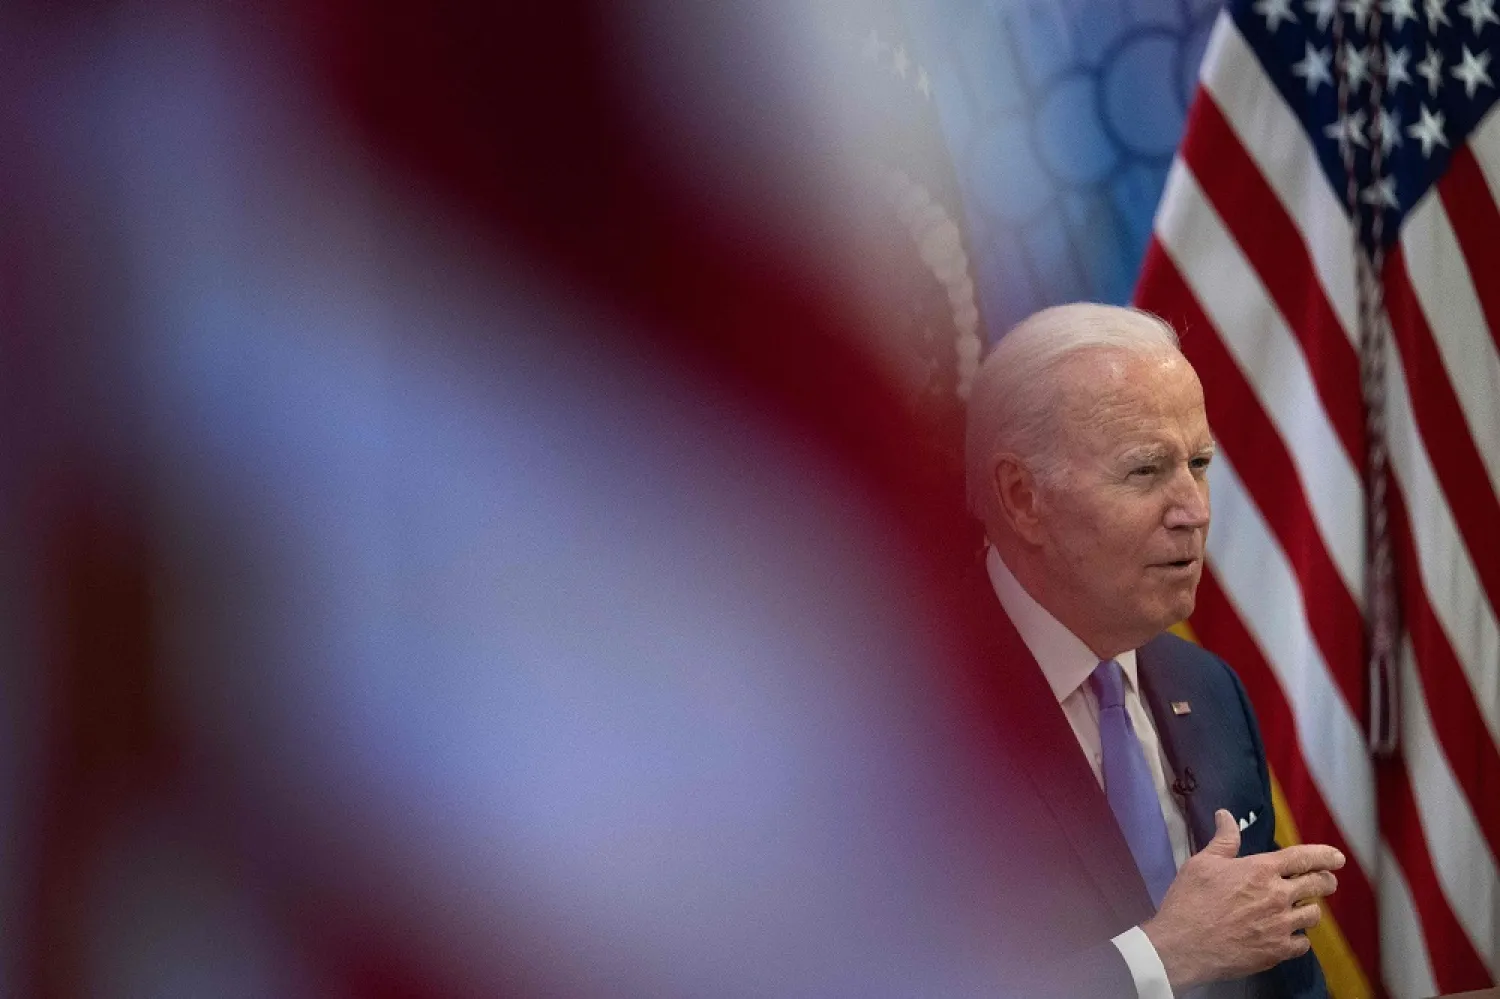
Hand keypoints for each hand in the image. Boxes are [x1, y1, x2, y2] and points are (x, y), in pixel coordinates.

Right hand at [1141, 808, 1343, 990]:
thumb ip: (1223, 840)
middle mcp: (1277, 896)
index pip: (1303, 857)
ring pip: (1313, 915)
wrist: (1183, 945)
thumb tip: (1226, 816)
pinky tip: (1289, 936)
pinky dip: (1298, 938)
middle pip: (1317, 885)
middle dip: (1326, 881)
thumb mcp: (1202, 862)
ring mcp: (1280, 926)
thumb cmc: (1190, 900)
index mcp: (1260, 870)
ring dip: (1309, 909)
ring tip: (1301, 909)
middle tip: (1327, 881)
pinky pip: (1303, 943)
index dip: (1324, 855)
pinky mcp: (1277, 951)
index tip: (1337, 858)